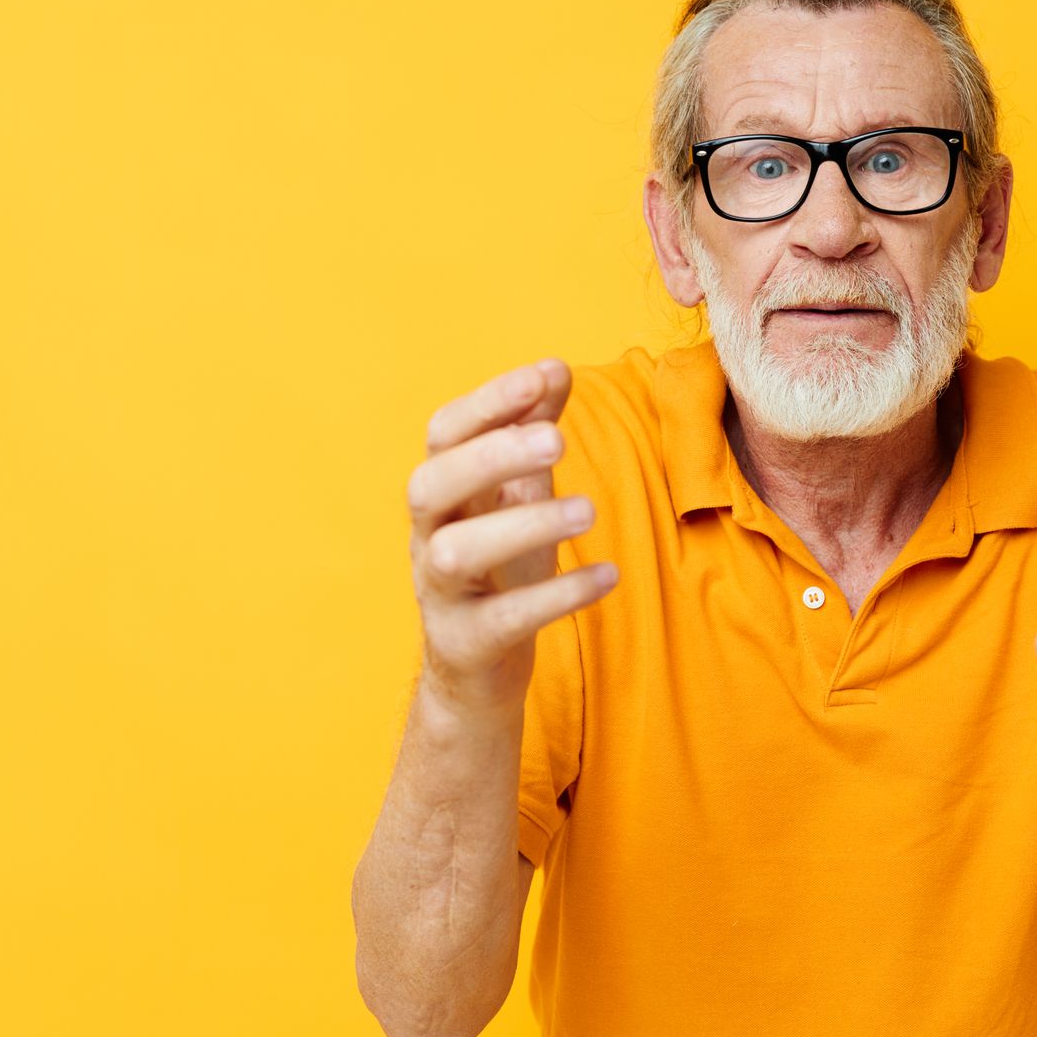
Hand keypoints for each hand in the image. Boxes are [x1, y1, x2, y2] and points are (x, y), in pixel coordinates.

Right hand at [406, 359, 617, 711]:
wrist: (476, 668)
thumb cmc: (499, 569)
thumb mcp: (518, 496)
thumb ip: (532, 433)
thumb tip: (554, 367)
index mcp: (444, 492)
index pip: (445, 432)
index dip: (490, 402)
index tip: (545, 374)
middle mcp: (428, 536)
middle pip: (431, 484)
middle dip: (491, 456)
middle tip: (557, 440)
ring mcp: (440, 593)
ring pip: (457, 552)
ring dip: (524, 525)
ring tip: (589, 511)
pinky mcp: (466, 642)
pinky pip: (505, 618)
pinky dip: (557, 595)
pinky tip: (607, 576)